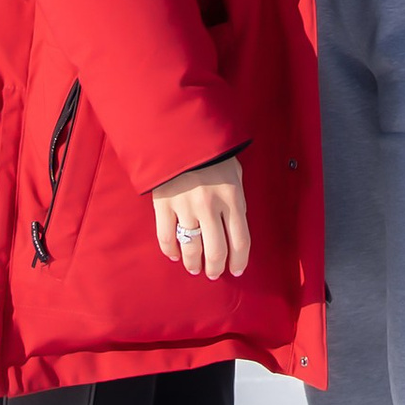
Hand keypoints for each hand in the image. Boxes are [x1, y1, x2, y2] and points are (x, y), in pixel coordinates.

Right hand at [153, 152, 249, 277]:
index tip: (236, 271)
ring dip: (194, 264)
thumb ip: (236, 199)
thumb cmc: (212, 152)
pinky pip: (166, 237)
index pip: (240, 241)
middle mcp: (210, 206)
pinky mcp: (164, 204)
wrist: (179, 131)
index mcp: (232, 198)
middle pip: (216, 250)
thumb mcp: (234, 171)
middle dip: (215, 268)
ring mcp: (185, 206)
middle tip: (213, 273)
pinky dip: (171, 251)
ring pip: (191, 248)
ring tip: (195, 268)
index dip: (239, 261)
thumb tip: (235, 225)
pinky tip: (176, 255)